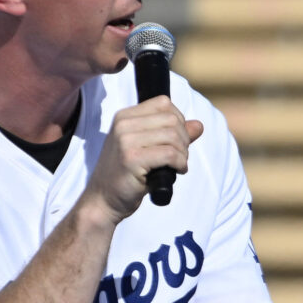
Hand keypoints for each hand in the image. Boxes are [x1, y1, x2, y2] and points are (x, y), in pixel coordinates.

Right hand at [83, 98, 201, 220]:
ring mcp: (126, 140)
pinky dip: (181, 164)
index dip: (178, 122)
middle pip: (172, 119)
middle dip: (184, 140)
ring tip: (176, 166)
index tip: (176, 141)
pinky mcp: (132, 158)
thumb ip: (173, 134)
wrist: (104, 199)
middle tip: (179, 158)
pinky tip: (176, 171)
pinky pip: (170, 154)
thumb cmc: (128, 175)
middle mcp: (123, 124)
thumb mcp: (150, 149)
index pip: (164, 103)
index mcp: (125, 117)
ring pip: (174, 136)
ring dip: (183, 154)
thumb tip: (198, 125)